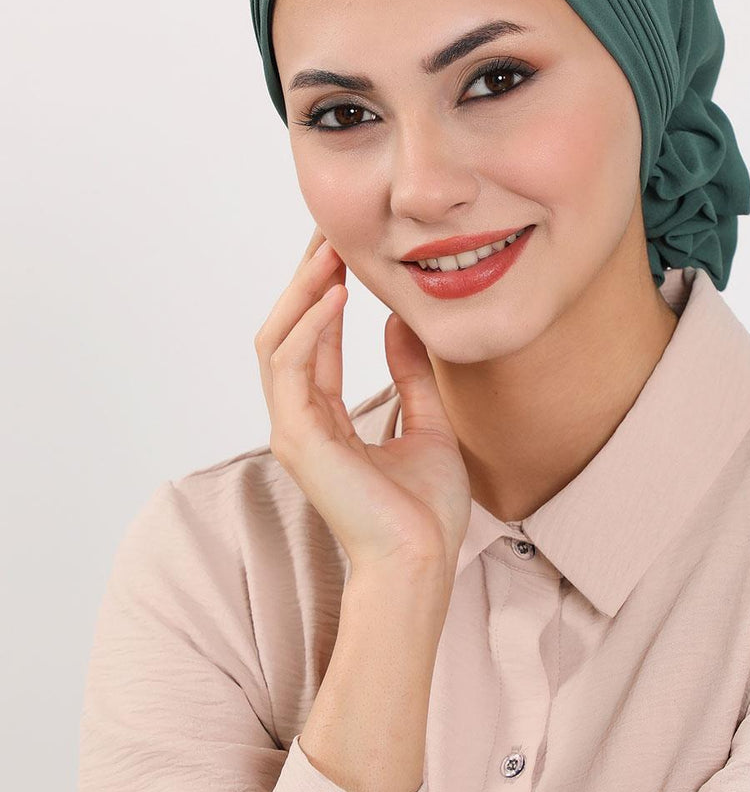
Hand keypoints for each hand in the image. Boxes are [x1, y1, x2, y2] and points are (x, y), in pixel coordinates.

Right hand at [255, 225, 471, 574]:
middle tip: (330, 231)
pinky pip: (290, 366)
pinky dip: (309, 326)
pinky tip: (334, 295)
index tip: (345, 249)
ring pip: (278, 341)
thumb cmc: (424, 512)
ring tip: (330, 252)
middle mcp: (300, 421)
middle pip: (288, 331)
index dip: (325, 292)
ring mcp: (293, 430)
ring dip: (302, 292)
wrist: (421, 561)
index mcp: (324, 420)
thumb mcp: (428, 424)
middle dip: (307, 278)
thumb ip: (412, 376)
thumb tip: (404, 323)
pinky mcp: (297, 439)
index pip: (314, 340)